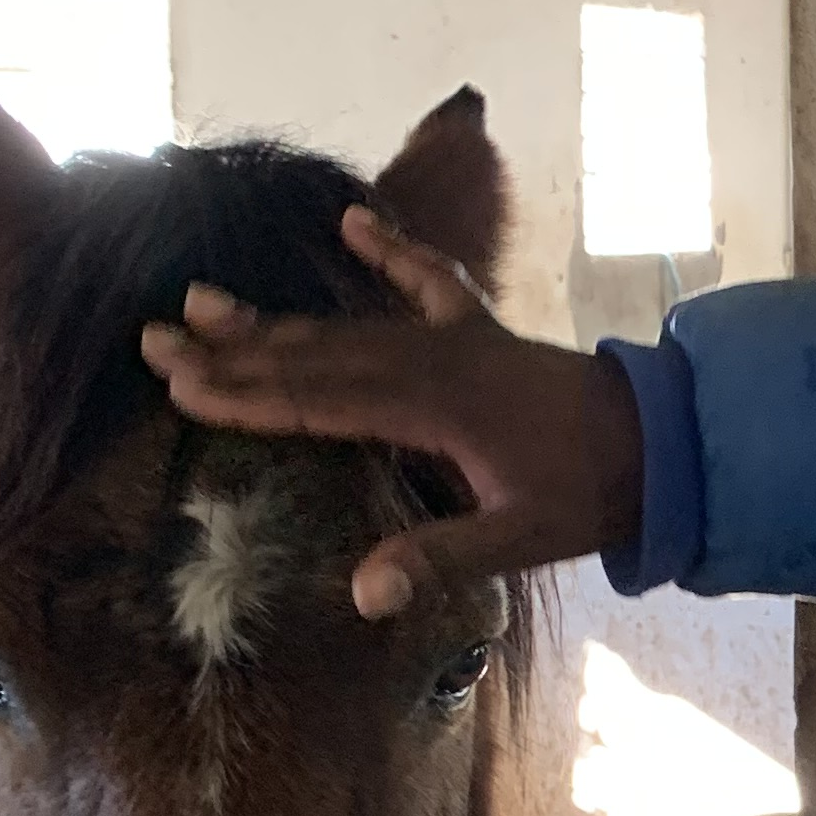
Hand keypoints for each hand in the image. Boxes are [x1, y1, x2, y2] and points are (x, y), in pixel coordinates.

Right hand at [142, 206, 644, 616]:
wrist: (662, 444)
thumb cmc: (586, 496)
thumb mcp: (517, 541)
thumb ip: (438, 559)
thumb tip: (362, 595)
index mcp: (432, 409)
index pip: (316, 402)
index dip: (245, 397)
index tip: (180, 387)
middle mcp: (432, 361)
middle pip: (313, 357)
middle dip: (232, 351)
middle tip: (154, 338)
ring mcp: (456, 338)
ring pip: (348, 325)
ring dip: (276, 317)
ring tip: (204, 298)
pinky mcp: (482, 329)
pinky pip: (429, 280)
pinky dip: (392, 249)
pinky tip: (351, 220)